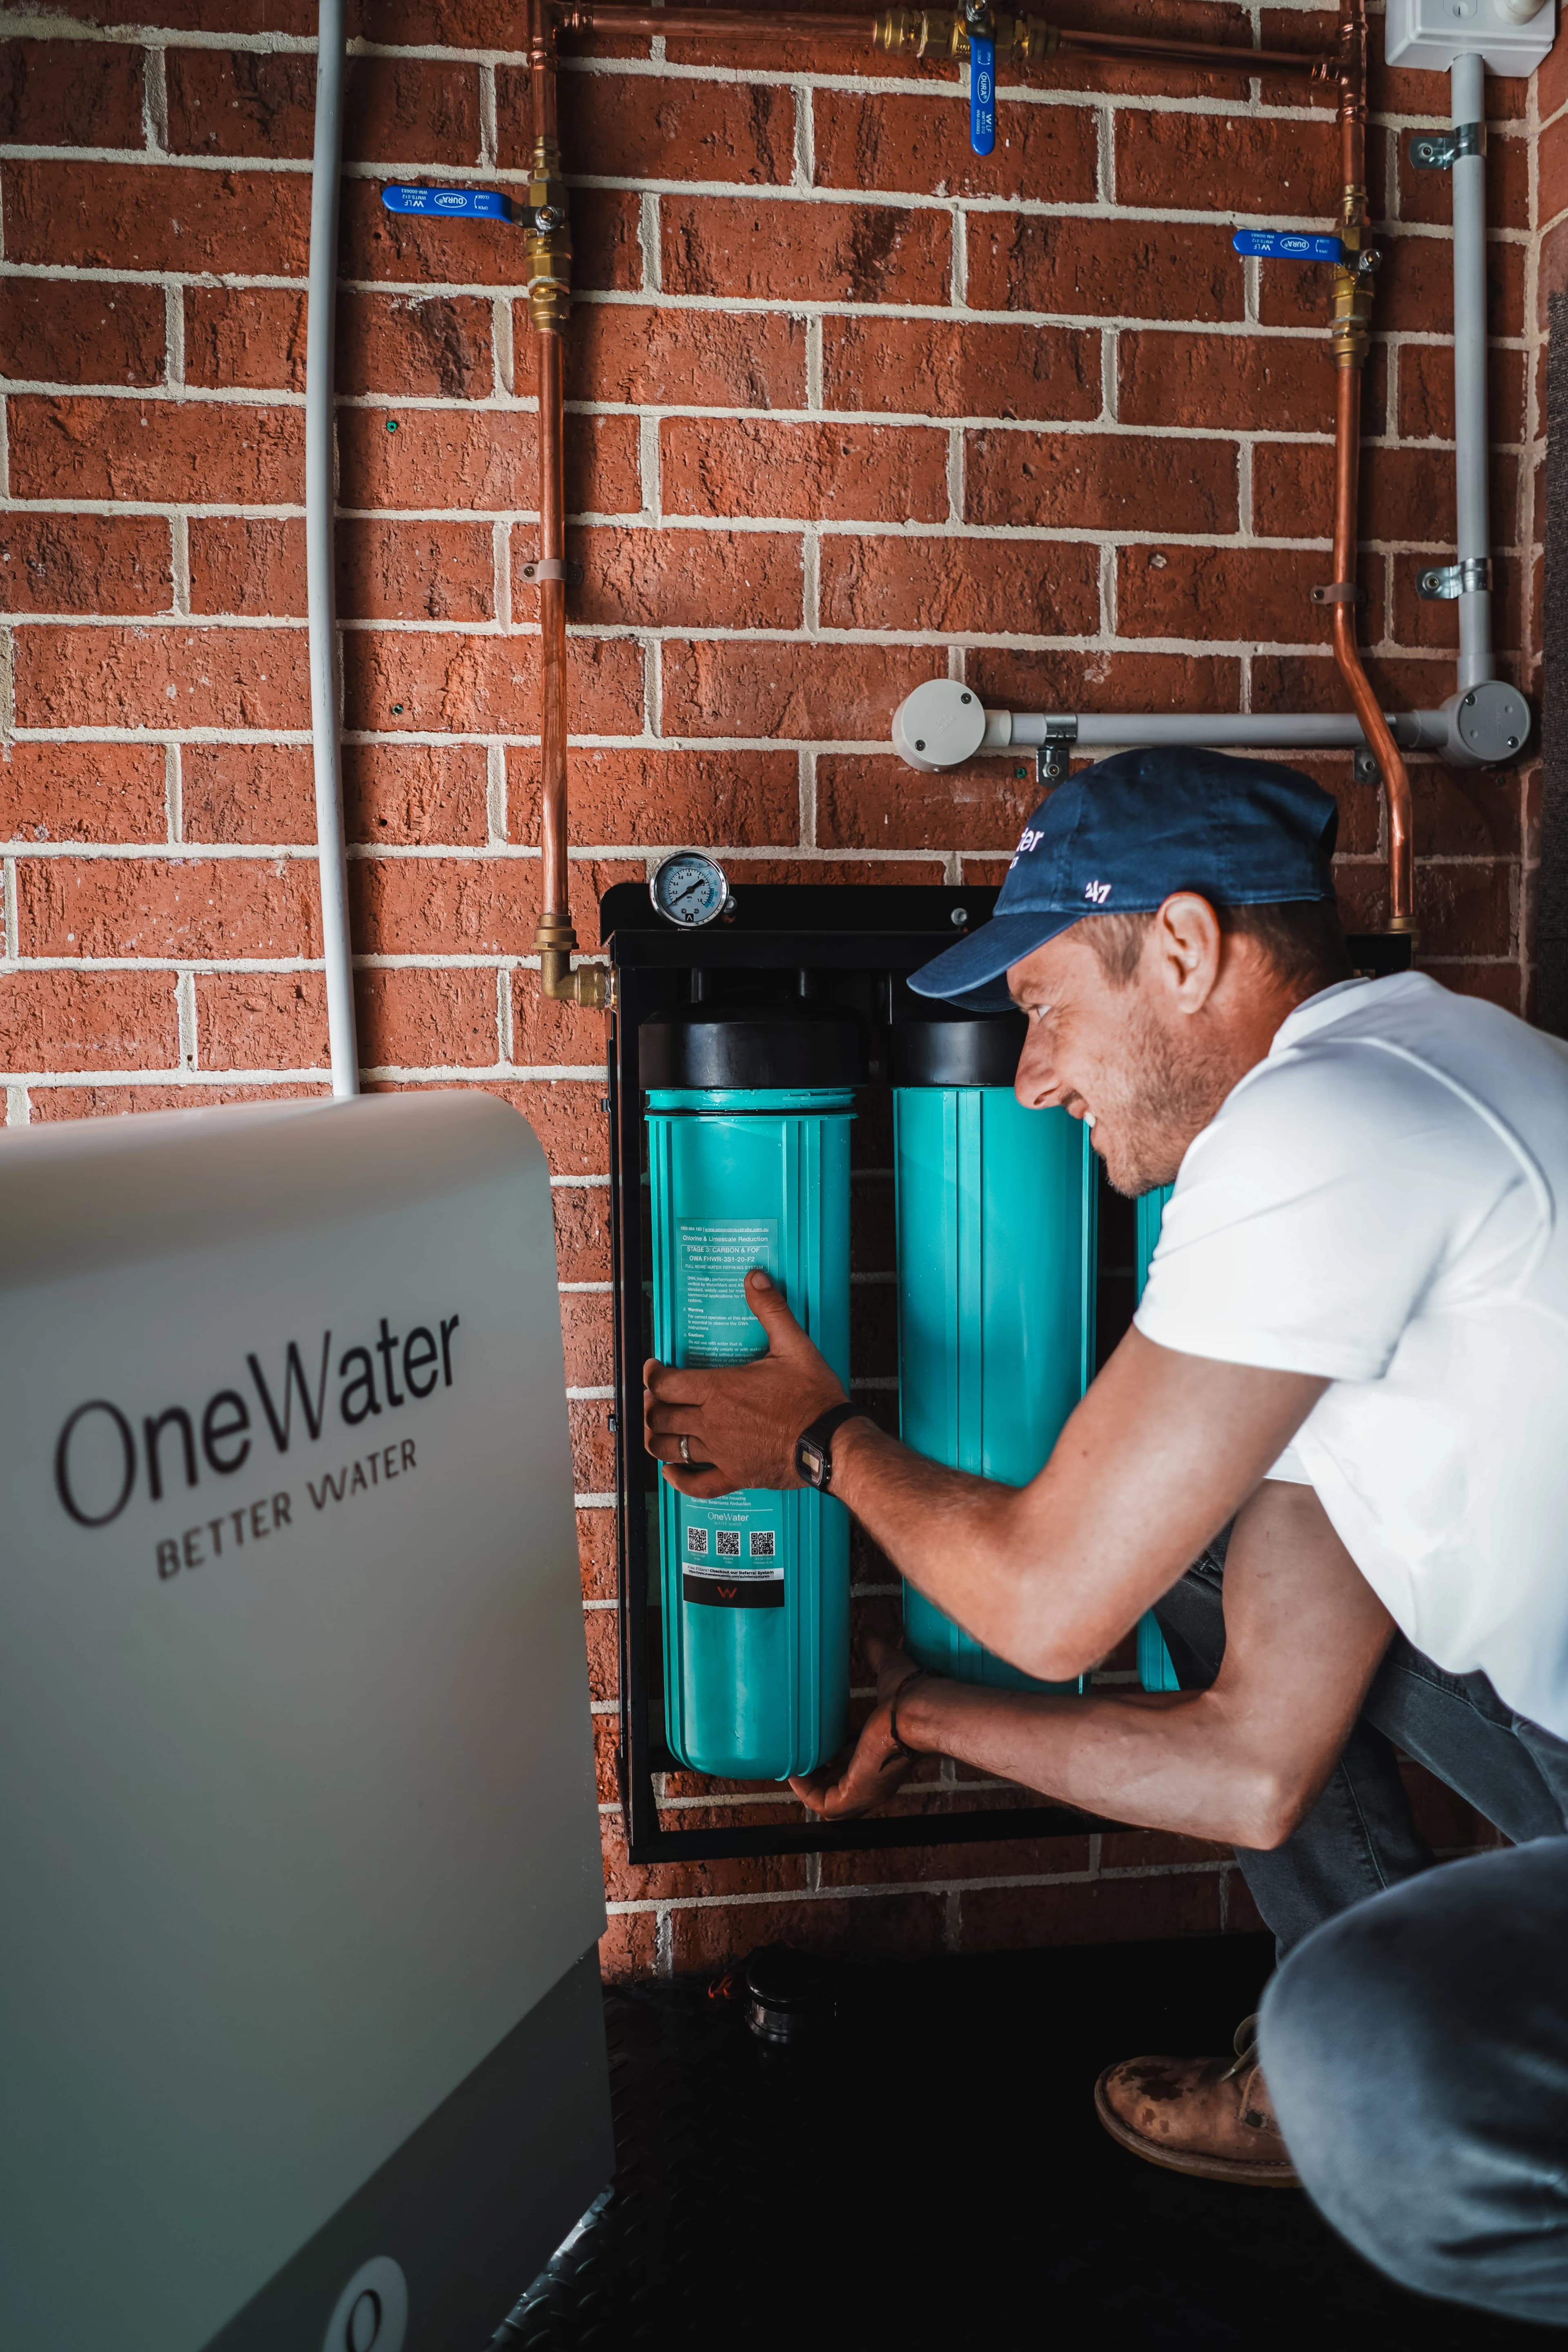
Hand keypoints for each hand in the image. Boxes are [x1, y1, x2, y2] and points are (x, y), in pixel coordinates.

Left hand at [643, 1268, 847, 1498]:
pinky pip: (697, 1484)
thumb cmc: (813, 1398)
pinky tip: (672, 1472)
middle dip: (650, 1405)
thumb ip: (771, 1310)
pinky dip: (679, 1480)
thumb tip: (756, 1278)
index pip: (665, 1383)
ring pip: (670, 1448)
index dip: (651, 1374)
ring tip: (657, 1428)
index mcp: (720, 1390)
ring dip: (657, 1438)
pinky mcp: (735, 1476)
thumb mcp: (794, 1345)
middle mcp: (712, 1423)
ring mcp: (721, 1453)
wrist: (832, 1443)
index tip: (652, 1368)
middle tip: (653, 1398)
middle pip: (661, 1416)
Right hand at [789, 1636, 935, 1821]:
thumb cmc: (913, 1695)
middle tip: (796, 1753)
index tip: (814, 1741)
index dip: (832, 1755)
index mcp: (883, 1754)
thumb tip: (867, 1635)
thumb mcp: (888, 1670)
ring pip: (829, 1800)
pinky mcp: (856, 1793)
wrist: (919, 1710)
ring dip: (806, 1785)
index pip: (853, 1763)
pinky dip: (806, 1792)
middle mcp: (876, 1778)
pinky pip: (824, 1805)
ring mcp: (867, 1789)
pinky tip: (793, 1772)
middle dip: (815, 1773)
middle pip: (839, 1785)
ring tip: (789, 1762)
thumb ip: (876, 1653)